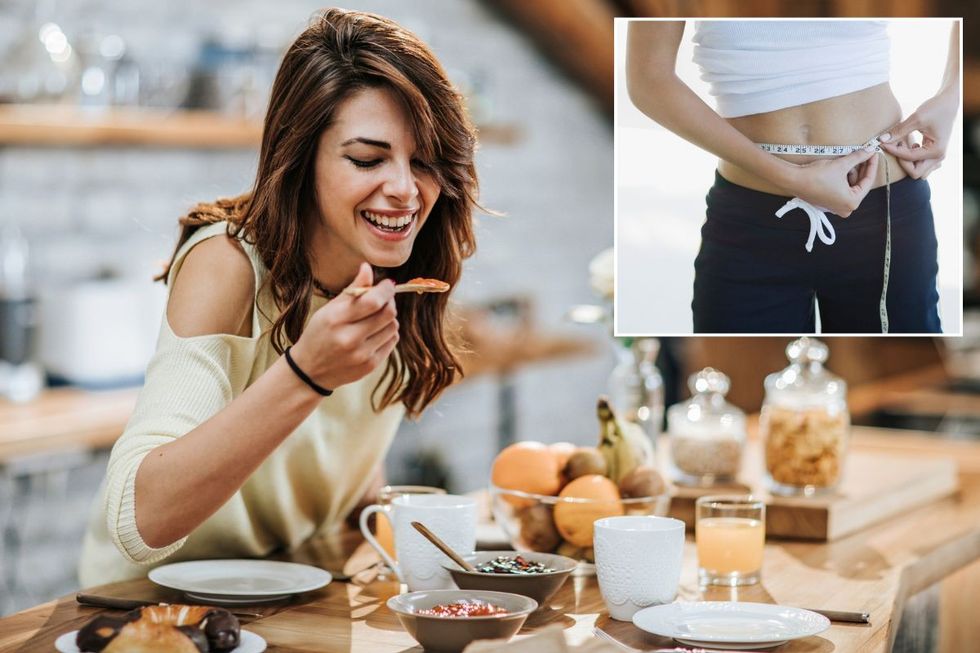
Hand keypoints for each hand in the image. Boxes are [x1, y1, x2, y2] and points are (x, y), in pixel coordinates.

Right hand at [289, 262, 397, 390]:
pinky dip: (388, 332)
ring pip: (393, 327)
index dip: (386, 290)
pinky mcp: (370, 366)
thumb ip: (352, 290)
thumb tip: (368, 267)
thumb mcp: (329, 310)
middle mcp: (349, 338)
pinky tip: (375, 332)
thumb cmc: (319, 334)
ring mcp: (361, 354)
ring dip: (389, 318)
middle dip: (390, 301)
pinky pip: (392, 341)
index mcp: (335, 319)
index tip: (387, 284)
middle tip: (383, 299)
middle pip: (388, 313)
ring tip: (376, 317)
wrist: (309, 371)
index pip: (372, 301)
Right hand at [787, 147, 877, 216]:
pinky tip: (843, 167)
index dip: (871, 165)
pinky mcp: (829, 203)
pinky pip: (842, 190)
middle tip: (865, 154)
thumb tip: (870, 150)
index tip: (874, 153)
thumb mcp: (841, 165)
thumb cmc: (817, 175)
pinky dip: (844, 179)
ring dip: (852, 173)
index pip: (868, 181)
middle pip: (859, 185)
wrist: (794, 180)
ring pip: (851, 187)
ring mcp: (836, 207)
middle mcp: (846, 208)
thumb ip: (858, 157)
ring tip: (850, 159)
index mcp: (852, 202)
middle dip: (861, 169)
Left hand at [878, 87, 957, 178]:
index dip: (894, 151)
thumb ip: (899, 131)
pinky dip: (911, 159)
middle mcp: (939, 157)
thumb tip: (881, 140)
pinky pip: (920, 164)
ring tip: (903, 144)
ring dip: (907, 162)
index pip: (910, 158)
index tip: (883, 143)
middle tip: (895, 146)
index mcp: (937, 151)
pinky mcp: (933, 154)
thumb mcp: (916, 118)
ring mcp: (937, 157)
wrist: (949, 102)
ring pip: (917, 171)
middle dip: (902, 162)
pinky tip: (909, 144)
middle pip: (915, 173)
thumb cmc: (936, 108)